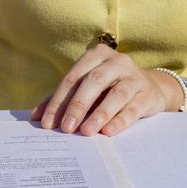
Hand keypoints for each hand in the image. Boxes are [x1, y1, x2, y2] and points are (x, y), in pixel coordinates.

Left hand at [32, 44, 175, 136]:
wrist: (149, 88)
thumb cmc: (109, 88)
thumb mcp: (87, 88)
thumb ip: (62, 99)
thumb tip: (37, 116)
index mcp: (97, 55)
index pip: (73, 77)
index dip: (59, 101)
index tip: (48, 123)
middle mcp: (117, 62)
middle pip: (94, 81)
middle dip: (78, 105)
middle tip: (66, 128)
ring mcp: (134, 76)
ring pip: (116, 93)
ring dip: (100, 113)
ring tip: (87, 131)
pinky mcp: (147, 94)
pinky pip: (133, 108)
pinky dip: (120, 120)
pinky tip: (109, 132)